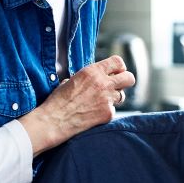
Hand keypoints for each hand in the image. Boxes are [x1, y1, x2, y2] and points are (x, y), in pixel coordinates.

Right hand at [20, 55, 134, 154]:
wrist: (54, 120)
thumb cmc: (58, 100)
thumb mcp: (72, 79)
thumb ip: (88, 77)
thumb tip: (96, 78)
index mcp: (93, 71)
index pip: (118, 62)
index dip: (119, 67)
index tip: (116, 72)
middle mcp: (103, 83)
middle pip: (129, 78)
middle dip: (125, 81)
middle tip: (118, 85)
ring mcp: (107, 99)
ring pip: (122, 96)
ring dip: (114, 98)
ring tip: (99, 102)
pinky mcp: (108, 114)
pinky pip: (113, 110)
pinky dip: (105, 112)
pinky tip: (93, 114)